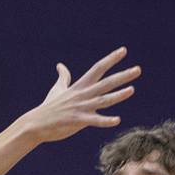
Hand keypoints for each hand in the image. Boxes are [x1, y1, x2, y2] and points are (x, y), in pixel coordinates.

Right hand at [23, 46, 140, 143]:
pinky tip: (117, 120)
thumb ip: (63, 77)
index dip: (111, 59)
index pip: (98, 68)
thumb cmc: (49, 107)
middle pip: (106, 83)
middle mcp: (82, 95)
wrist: (36, 123)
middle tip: (138, 69)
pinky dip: (105, 121)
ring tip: (132, 89)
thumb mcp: (57, 89)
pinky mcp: (77, 121)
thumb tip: (60, 65)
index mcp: (79, 86)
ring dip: (118, 95)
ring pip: (103, 100)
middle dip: (122, 76)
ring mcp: (80, 107)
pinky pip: (94, 121)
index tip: (124, 51)